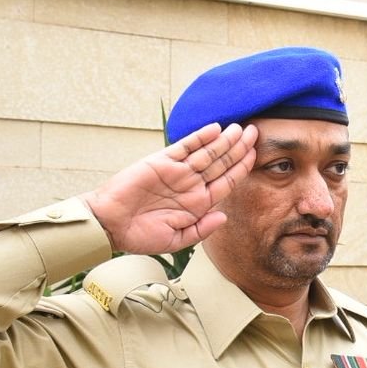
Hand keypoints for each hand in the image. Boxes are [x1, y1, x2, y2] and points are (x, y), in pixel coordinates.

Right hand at [83, 122, 257, 253]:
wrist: (110, 225)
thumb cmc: (140, 236)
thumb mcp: (176, 240)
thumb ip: (202, 229)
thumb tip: (224, 216)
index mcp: (197, 203)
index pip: (227, 181)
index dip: (242, 167)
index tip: (256, 154)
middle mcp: (190, 185)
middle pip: (221, 163)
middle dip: (239, 148)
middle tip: (254, 132)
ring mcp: (177, 172)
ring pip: (207, 152)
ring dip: (224, 140)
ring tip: (240, 127)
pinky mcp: (161, 162)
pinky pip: (184, 147)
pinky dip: (199, 137)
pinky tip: (215, 129)